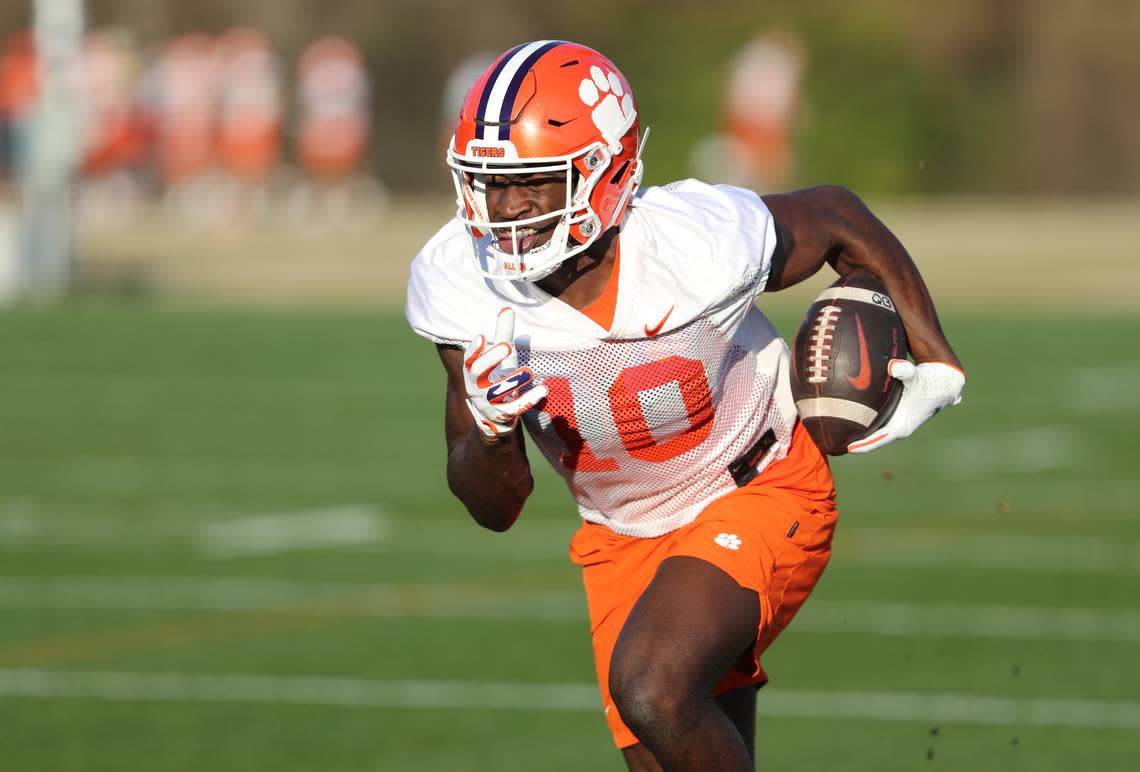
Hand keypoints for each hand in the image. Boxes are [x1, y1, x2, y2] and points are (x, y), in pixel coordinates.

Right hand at [463, 308, 547, 439]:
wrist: (494, 419)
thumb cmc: (497, 380)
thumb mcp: (499, 359)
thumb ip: (502, 335)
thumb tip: (507, 308)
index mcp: (473, 372)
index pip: (469, 359)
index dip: (474, 349)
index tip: (481, 336)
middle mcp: (476, 387)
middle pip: (478, 372)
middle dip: (491, 359)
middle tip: (507, 346)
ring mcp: (487, 403)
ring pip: (497, 392)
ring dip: (513, 380)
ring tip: (528, 371)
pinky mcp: (502, 417)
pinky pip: (514, 409)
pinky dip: (528, 400)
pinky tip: (543, 390)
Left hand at [847, 360, 964, 453]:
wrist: (945, 381)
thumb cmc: (930, 380)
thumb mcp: (917, 376)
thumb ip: (905, 372)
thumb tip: (893, 366)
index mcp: (902, 425)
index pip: (879, 439)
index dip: (864, 444)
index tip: (848, 448)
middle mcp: (898, 426)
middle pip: (872, 437)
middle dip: (855, 441)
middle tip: (834, 443)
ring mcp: (896, 421)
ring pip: (873, 430)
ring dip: (858, 433)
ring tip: (836, 434)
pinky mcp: (894, 414)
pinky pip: (875, 421)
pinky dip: (863, 422)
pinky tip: (847, 418)